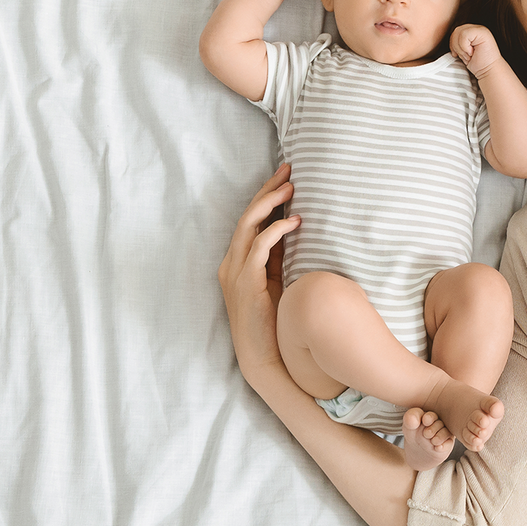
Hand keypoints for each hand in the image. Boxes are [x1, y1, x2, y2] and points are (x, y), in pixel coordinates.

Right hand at [218, 165, 299, 378]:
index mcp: (236, 261)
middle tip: (289, 169)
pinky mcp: (246, 283)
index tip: (286, 176)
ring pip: (248, 226)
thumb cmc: (274, 320)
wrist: (265, 356)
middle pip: (247, 216)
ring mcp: (235, 273)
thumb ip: (278, 257)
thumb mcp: (276, 281)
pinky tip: (295, 221)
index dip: (265, 195)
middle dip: (267, 190)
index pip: (249, 220)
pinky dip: (276, 231)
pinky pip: (258, 248)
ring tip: (292, 188)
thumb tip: (295, 228)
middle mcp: (231, 263)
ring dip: (270, 204)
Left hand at [450, 23, 502, 78]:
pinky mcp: (483, 32)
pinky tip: (472, 53)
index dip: (453, 44)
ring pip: (459, 32)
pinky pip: (464, 35)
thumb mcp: (463, 51)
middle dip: (456, 46)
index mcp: (472, 31)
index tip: (458, 55)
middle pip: (456, 31)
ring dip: (461, 48)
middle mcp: (477, 28)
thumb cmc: (477, 64)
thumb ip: (458, 41)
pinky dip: (465, 47)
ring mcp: (480, 29)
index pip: (455, 32)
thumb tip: (448, 37)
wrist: (489, 71)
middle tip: (466, 56)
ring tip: (469, 55)